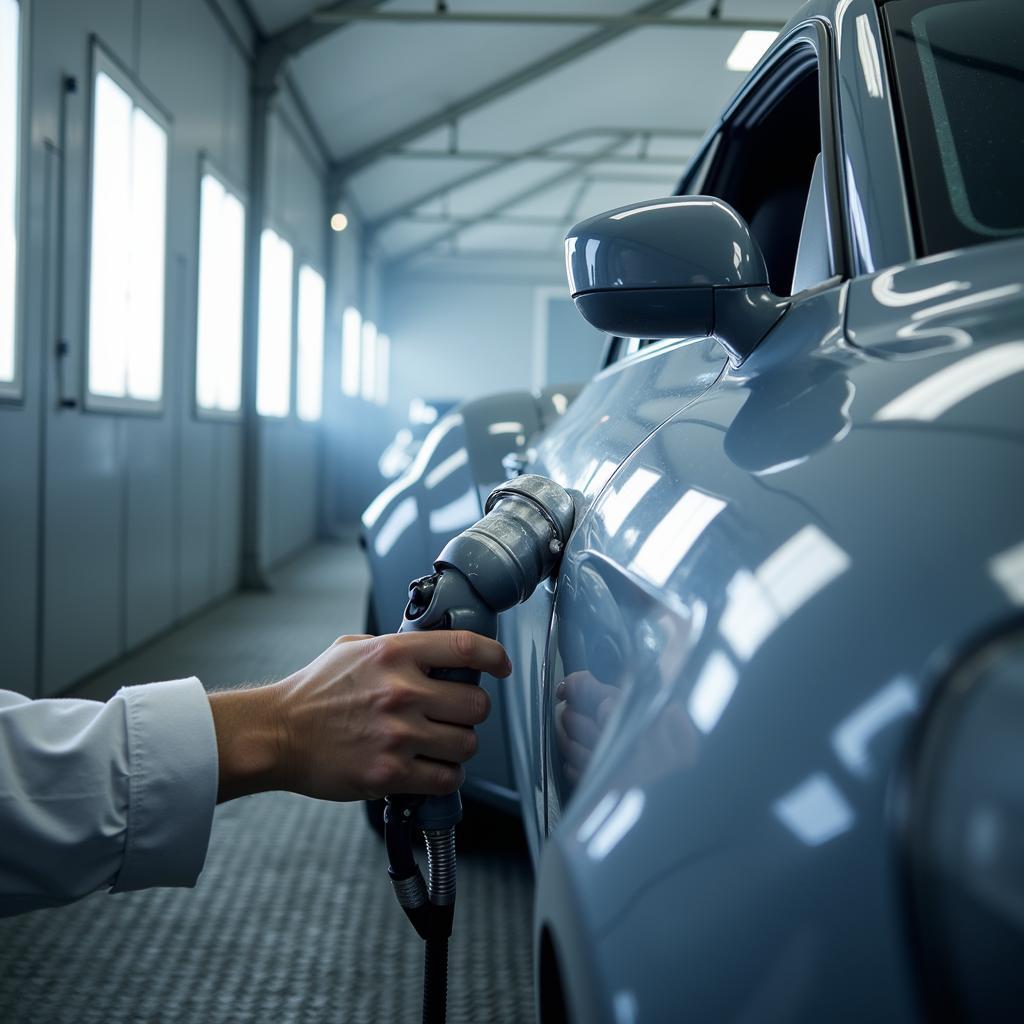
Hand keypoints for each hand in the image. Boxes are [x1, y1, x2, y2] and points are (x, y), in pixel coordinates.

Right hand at [210, 631, 511, 802]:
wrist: (277, 734)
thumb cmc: (314, 691)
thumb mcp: (353, 647)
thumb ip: (396, 645)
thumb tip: (434, 649)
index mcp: (394, 654)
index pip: (465, 647)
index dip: (494, 656)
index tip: (501, 666)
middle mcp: (401, 692)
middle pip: (476, 704)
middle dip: (471, 711)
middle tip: (456, 714)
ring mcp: (397, 735)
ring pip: (467, 744)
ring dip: (459, 746)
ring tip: (441, 744)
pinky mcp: (389, 774)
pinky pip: (445, 778)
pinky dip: (445, 776)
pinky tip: (430, 769)